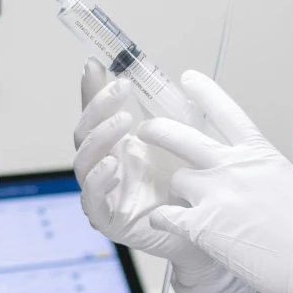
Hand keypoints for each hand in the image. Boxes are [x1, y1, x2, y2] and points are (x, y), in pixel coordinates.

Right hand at [72, 61, 261, 292]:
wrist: (208, 228)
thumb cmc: (192, 183)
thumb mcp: (184, 140)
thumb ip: (171, 112)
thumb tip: (175, 75)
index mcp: (118, 145)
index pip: (96, 113)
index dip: (93, 90)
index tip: (97, 64)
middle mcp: (105, 165)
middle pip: (84, 132)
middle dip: (98, 107)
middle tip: (121, 88)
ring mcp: (103, 192)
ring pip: (83, 162)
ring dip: (100, 138)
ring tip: (123, 122)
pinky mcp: (107, 219)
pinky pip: (91, 199)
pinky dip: (98, 180)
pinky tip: (114, 165)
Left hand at [138, 73, 292, 292]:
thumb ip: (265, 176)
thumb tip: (255, 181)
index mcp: (261, 154)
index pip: (226, 112)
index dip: (204, 92)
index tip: (188, 78)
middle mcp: (234, 167)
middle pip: (181, 136)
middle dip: (159, 130)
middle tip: (146, 130)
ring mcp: (216, 195)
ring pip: (177, 181)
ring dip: (177, 192)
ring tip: (179, 204)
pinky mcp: (203, 226)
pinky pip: (166, 216)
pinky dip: (164, 220)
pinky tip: (166, 224)